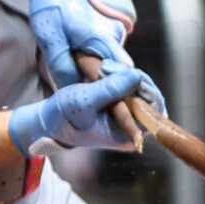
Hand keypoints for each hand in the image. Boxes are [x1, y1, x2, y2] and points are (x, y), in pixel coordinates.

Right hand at [10, 68, 146, 153]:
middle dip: (133, 78)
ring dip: (125, 75)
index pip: (154, 111)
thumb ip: (111, 89)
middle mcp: (132, 129)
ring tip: (104, 67)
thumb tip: (137, 75)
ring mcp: (127, 119)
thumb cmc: (65, 116)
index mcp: (127, 136)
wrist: (50, 120)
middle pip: (150, 98)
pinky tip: (105, 71)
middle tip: (108, 67)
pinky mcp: (121, 108)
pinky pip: (130, 88)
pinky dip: (120, 77)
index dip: (145, 88)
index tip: (126, 73)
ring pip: (140, 90)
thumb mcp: (85, 100)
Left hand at [17, 0, 137, 90]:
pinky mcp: (114, 12)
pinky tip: (82, 40)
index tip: (105, 101)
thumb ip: (61, 64)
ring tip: (78, 56)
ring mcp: (117, 20)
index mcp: (102, 38)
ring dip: (97, 58)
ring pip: (110, 50)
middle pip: (114, 65)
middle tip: (83, 80)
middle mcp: (117, 30)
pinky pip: (108, 37)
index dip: (113, 90)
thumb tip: (71, 87)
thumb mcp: (48, 33)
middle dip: (100, 75)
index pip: (119, 75)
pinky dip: (98, 43)